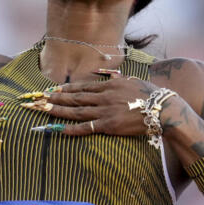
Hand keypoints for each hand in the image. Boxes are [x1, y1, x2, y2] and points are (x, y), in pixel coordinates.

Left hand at [23, 73, 161, 136]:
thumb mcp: (133, 81)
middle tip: (39, 98)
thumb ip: (118, 78)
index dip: (66, 88)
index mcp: (110, 85)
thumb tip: (109, 75)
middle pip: (75, 97)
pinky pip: (87, 128)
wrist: (164, 109)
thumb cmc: (152, 95)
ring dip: (58, 110)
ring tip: (44, 110)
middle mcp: (104, 97)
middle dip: (56, 98)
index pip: (83, 87)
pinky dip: (73, 129)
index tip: (53, 89)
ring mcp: (106, 111)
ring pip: (77, 111)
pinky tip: (60, 129)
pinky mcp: (110, 125)